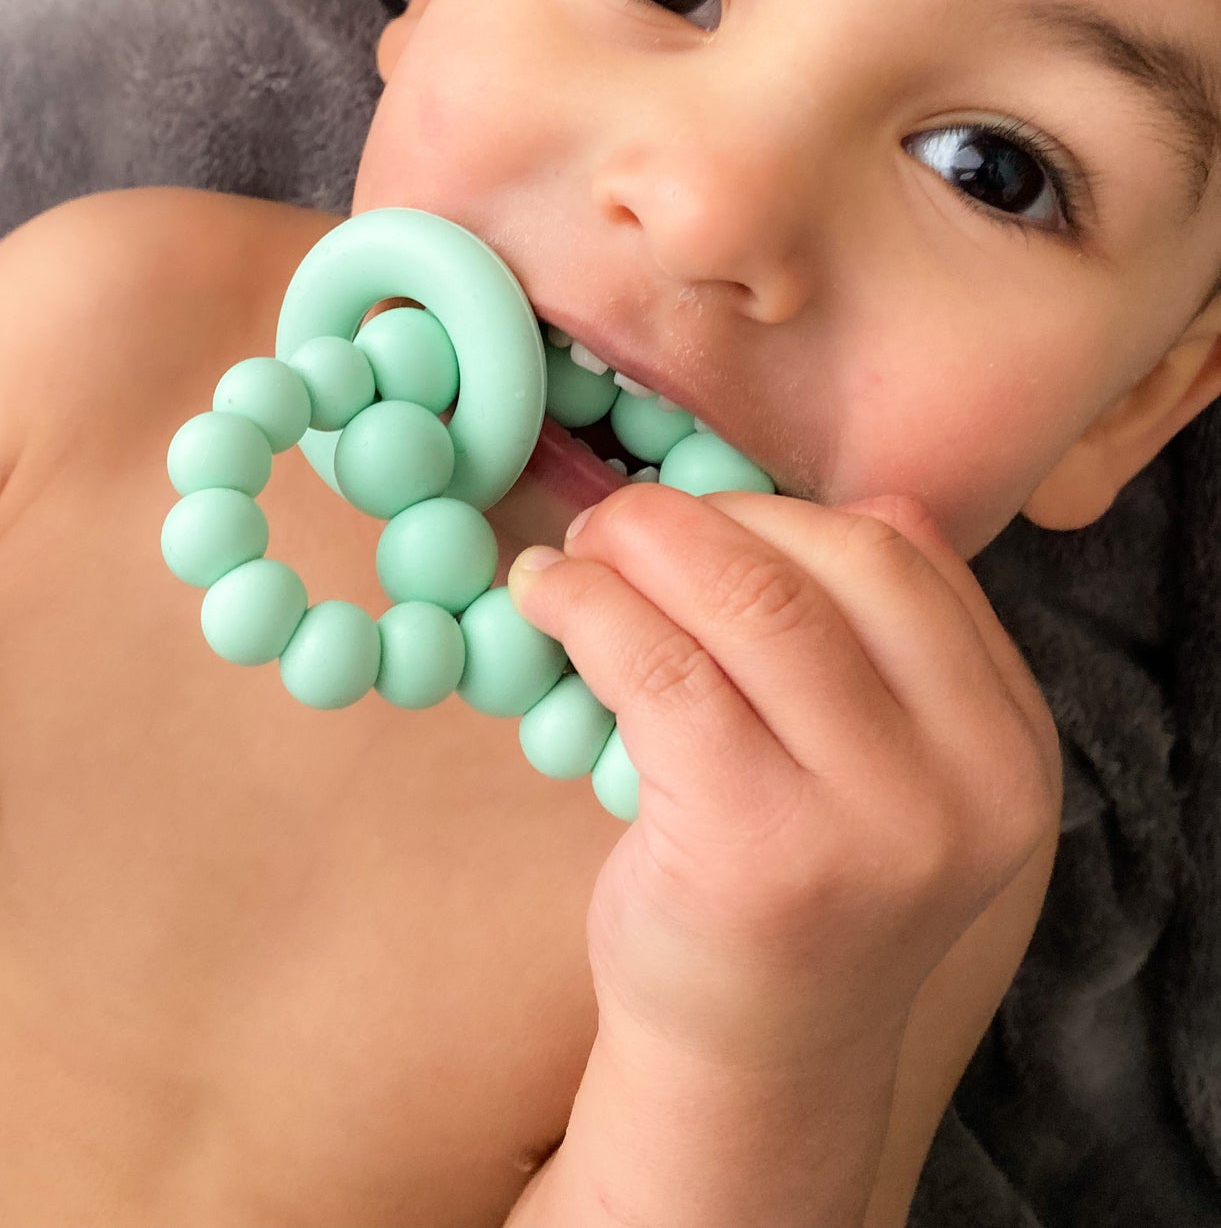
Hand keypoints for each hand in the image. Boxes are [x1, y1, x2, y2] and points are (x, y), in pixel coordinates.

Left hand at [506, 487, 1062, 1076]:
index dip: (784, 508)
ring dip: (638, 547)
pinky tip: (547, 599)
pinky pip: (662, 667)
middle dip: (706, 516)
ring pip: (749, 597)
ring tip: (578, 554)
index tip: (701, 520)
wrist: (756, 1058)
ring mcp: (875, 819)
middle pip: (834, 557)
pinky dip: (588, 607)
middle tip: (618, 524)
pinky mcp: (759, 848)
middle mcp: (970, 777)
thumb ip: (857, 645)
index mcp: (1008, 738)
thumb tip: (737, 497)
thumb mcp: (880, 765)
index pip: (906, 550)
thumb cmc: (798, 880)